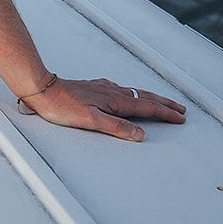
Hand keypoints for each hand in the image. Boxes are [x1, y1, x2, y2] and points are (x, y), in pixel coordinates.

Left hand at [18, 76, 186, 141]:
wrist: (42, 89)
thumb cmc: (62, 105)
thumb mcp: (91, 120)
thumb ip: (117, 128)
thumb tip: (140, 135)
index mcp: (115, 100)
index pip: (147, 107)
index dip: (165, 113)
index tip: (180, 117)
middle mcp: (111, 91)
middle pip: (144, 97)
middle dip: (164, 103)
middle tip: (180, 108)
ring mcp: (102, 88)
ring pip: (133, 92)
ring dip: (150, 98)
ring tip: (160, 102)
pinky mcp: (93, 88)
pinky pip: (120, 90)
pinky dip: (132, 94)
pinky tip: (127, 95)